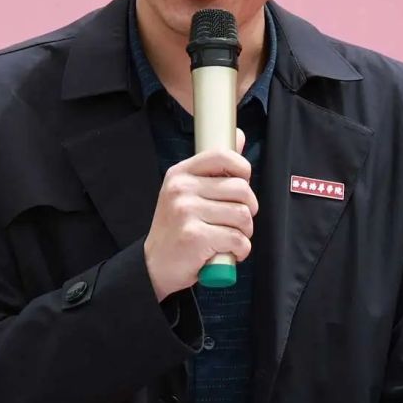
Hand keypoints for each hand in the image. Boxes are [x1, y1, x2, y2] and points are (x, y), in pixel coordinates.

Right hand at [143, 128, 254, 300]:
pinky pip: (238, 239)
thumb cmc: (177, 228)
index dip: (243, 170)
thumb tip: (240, 136)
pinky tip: (228, 252)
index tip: (241, 186)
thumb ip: (213, 168)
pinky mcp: (195, 236)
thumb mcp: (187, 192)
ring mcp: (187, 212)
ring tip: (229, 238)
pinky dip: (240, 250)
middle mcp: (181, 189)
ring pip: (243, 216)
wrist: (154, 265)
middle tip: (236, 222)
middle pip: (242, 190)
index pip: (223, 155)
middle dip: (248, 210)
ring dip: (244, 233)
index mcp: (180, 173)